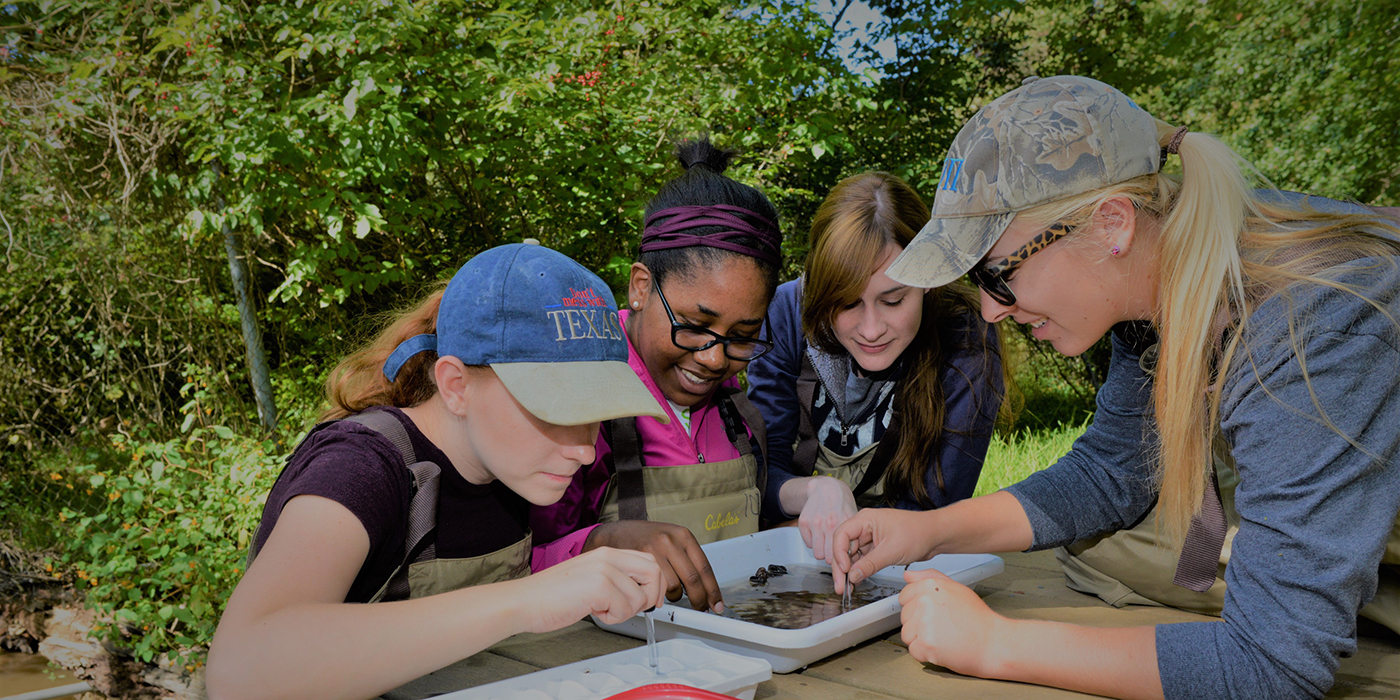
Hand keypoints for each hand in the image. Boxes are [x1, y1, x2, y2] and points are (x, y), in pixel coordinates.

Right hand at [518, 546, 665, 632]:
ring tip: (601, 609)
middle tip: (631, 608)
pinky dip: (612, 618)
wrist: (525, 601)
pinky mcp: (600, 586)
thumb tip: (642, 591)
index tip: (650, 599)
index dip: (656, 583)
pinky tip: (593, 611)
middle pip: (655, 572)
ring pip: (641, 596)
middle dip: (651, 596)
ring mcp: (604, 569)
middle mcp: (608, 556)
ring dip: (625, 612)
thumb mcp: (589, 576)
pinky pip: (625, 609)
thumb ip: (614, 577)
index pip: (649, 559)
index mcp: (606, 552)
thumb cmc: (552, 595)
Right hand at [584, 520, 723, 611]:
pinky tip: (655, 592)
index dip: (713, 590)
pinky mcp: (640, 561)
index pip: (704, 568)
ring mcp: (655, 550)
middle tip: (701, 609)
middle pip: (692, 579)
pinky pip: (657, 588)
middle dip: (699, 599)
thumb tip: (703, 586)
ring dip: (674, 597)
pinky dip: (659, 596)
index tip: (716, 603)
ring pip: (674, 586)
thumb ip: (686, 558)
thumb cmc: (643, 538)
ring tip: (668, 594)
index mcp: (683, 535)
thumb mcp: (670, 539)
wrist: (615, 533)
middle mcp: (671, 541)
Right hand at [798, 477, 857, 561]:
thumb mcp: (853, 519)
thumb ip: (854, 538)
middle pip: (828, 557)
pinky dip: (813, 542)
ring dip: (822, 550)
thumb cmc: (842, 504)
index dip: (842, 561)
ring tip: (827, 542)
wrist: (826, 488)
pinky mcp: (804, 522)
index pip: (842, 553)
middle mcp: (828, 523)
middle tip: (835, 551)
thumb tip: (853, 559)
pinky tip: (819, 534)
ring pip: (817, 553)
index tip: (843, 564)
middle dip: (832, 556)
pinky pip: (808, 544)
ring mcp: (815, 523)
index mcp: (844, 523)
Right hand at [830, 507, 934, 592]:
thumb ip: (869, 564)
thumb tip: (852, 575)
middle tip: (840, 586)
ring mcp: (870, 538)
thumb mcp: (891, 550)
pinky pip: (862, 560)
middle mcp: (865, 527)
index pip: (841, 535)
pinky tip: (856, 581)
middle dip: (841, 567)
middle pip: (843, 547)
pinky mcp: (876, 548)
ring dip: (849, 571)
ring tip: (847, 588)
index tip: (844, 569)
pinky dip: (858, 571)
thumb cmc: (918, 532)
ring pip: (851, 556)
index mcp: (865, 519)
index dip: (838, 553)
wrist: (935, 535)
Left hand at [898, 568, 1003, 677]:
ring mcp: (925, 623)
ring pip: (907, 635)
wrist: (994, 643)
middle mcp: (925, 601)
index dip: (917, 608)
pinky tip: (942, 648)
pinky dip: (925, 654)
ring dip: (920, 640)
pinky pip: (913, 651)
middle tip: (942, 627)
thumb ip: (930, 578)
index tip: (932, 614)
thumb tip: (908, 575)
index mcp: (931, 586)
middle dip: (919, 625)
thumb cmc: (978, 619)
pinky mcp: (926, 644)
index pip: (904, 596)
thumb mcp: (956, 589)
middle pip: (905, 617)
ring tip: (942, 638)